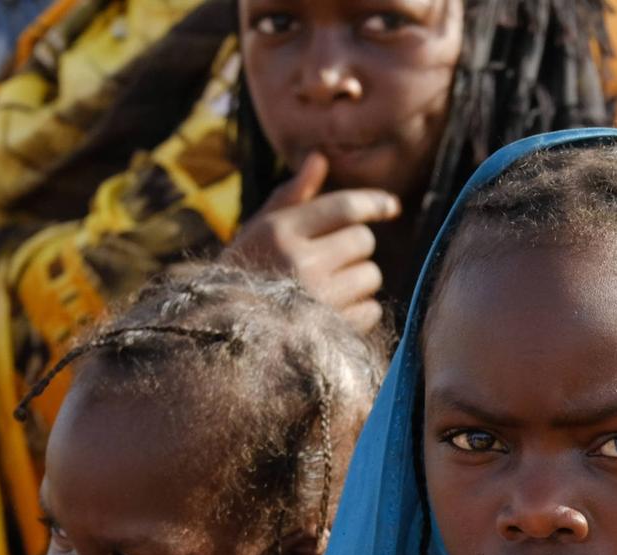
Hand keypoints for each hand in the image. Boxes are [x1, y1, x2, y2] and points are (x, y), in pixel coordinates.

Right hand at [223, 153, 399, 333]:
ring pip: (371, 276)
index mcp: (279, 232)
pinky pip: (372, 310)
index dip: (374, 203)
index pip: (343, 207)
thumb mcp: (259, 230)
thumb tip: (319, 158)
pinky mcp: (331, 331)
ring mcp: (317, 300)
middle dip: (355, 249)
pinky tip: (335, 312)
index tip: (391, 206)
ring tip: (329, 289)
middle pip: (363, 241)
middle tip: (332, 260)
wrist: (224, 334)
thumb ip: (292, 196)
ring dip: (359, 281)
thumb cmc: (246, 273)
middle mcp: (299, 263)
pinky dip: (361, 311)